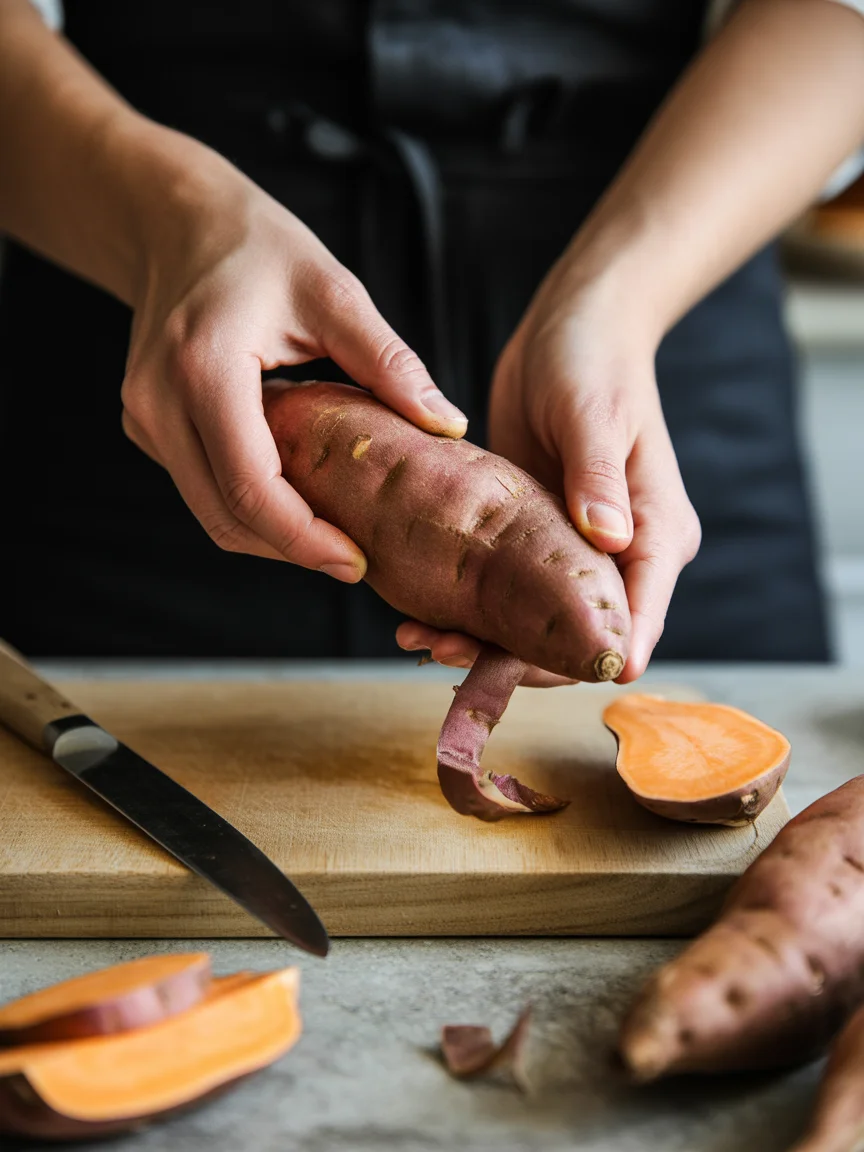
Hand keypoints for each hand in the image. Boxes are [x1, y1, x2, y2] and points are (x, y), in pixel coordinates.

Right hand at [121, 134, 466, 580]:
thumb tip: (448, 425)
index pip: (252, 488)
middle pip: (227, 517)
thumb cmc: (257, 246)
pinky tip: (299, 494)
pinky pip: (202, 489)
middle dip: (294, 549)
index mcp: (204, 369)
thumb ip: (388, 362)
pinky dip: (250, 506)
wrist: (173, 220)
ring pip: (211, 513)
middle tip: (357, 557)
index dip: (306, 540)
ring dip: (272, 535)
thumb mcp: (333, 290)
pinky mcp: (147, 427)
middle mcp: (160, 403)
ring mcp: (145, 419)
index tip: (357, 562)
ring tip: (335, 533)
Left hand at [397, 258, 699, 679]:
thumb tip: (611, 540)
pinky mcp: (541, 539)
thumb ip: (599, 478)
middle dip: (520, 656)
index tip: (532, 672)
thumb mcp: (593, 413)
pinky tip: (422, 614)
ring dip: (486, 641)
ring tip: (419, 639)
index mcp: (657, 534)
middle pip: (581, 634)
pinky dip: (475, 609)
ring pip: (542, 622)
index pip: (635, 619)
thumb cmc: (593, 361)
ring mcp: (581, 552)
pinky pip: (513, 592)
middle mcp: (626, 555)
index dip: (589, 653)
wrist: (572, 329)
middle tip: (445, 655)